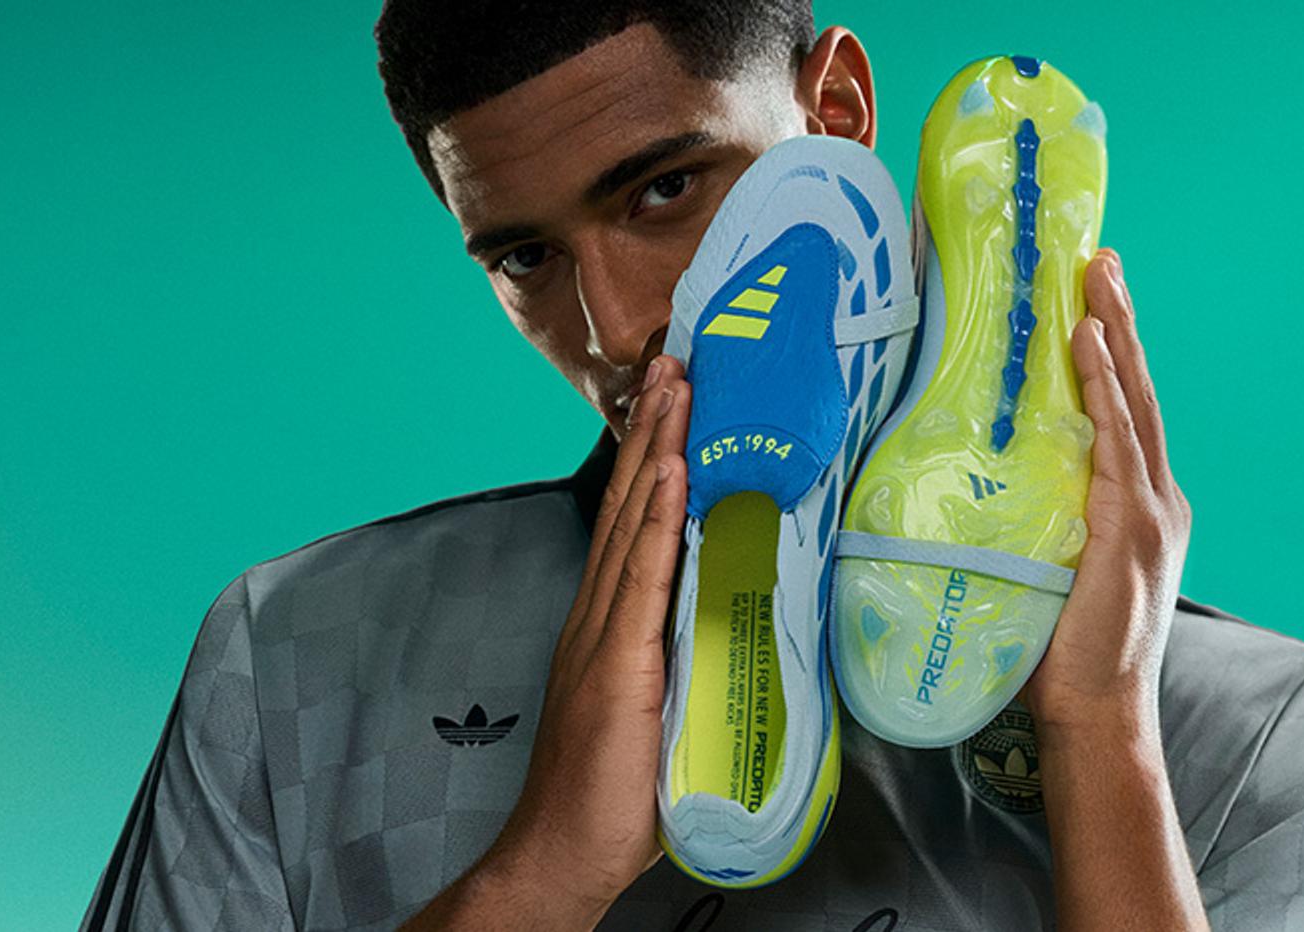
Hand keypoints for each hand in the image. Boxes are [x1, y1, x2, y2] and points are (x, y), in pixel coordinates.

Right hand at [474, 355, 691, 926]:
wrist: (563, 851)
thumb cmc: (613, 795)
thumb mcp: (659, 711)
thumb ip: (686, 664)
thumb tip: (739, 632)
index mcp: (608, 624)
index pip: (633, 523)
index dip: (651, 460)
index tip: (672, 403)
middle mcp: (599, 614)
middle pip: (630, 504)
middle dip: (654, 431)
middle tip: (677, 362)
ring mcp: (605, 634)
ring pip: (635, 523)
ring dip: (658, 451)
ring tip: (678, 387)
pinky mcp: (620, 663)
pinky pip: (643, 576)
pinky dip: (657, 518)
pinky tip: (669, 471)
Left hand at [1020, 248, 1192, 736]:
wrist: (1096, 710)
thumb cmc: (1059, 650)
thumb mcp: (1044, 566)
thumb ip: (1028, 521)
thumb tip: (963, 488)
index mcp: (1137, 504)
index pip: (1123, 410)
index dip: (1110, 351)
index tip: (1091, 296)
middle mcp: (1155, 496)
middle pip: (1135, 390)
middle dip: (1117, 320)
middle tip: (1097, 259)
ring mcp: (1150, 510)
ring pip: (1132, 402)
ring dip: (1112, 334)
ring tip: (1094, 277)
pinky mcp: (1131, 528)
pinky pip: (1116, 442)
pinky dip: (1103, 389)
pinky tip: (1087, 344)